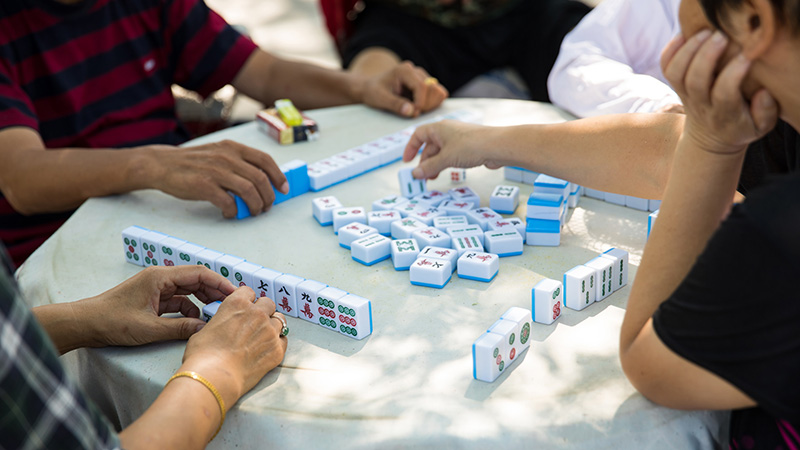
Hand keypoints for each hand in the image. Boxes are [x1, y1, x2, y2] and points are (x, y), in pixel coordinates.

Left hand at [77, 266, 235, 347]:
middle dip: (214, 291)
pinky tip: (196, 321)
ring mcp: (157, 288)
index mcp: (160, 277)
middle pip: (196, 280)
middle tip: (231, 305)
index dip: (220, 282)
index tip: (235, 293)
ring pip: (188, 291)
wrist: (85, 324)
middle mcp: (160, 278)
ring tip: (217, 314)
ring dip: (203, 301)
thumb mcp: (149, 329)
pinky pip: (178, 301)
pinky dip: (189, 309)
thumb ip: (180, 328)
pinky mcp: (153, 300)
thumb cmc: (112, 321)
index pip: (199, 273)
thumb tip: (205, 329)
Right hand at [146, 140, 288, 217]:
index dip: (278, 176)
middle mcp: (227, 156)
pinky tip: (230, 213)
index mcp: (233, 148)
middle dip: (269, 196)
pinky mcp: (203, 185)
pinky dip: (234, 211)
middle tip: (267, 206)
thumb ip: (239, 162)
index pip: (265, 160)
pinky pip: (228, 202)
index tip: (283, 189)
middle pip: (260, 178)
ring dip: (255, 205)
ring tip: (253, 212)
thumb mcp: (219, 153)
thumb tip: (263, 180)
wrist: (162, 164)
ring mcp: (215, 170)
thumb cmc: (193, 162)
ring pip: (249, 190)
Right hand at [180, 287, 287, 405]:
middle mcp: (257, 313)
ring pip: (279, 320)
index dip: (246, 300)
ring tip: (262, 336)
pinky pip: (283, 340)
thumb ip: (220, 322)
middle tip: (255, 321)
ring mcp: (270, 331)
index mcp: (237, 304)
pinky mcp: (277, 349)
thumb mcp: (205, 329)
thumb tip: (221, 327)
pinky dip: (277, 342)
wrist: (215, 376)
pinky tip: (267, 349)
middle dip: (262, 310)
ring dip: (272, 325)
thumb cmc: (204, 355)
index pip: (249, 292)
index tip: (245, 306)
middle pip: (268, 303)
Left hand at [361, 61, 448, 116]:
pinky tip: (417, 108)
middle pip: (432, 88)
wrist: (370, 87)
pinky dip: (431, 104)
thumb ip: (395, 104)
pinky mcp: (425, 84)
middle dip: (426, 104)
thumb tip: (411, 111)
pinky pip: (437, 94)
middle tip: (412, 113)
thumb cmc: (373, 91)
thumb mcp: (380, 99)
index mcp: (405, 70)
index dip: (421, 102)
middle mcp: (416, 71)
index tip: (414, 113)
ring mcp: (422, 77)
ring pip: (437, 91)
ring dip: (430, 104)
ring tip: (414, 110)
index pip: (422, 86)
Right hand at [402, 120, 495, 178]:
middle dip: (424, 162)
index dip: (411, 148)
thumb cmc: (471, 145)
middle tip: (421, 176)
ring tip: (432, 178)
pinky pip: (451, 155)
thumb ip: (429, 167)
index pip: (418, 135)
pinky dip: (446, 164)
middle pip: (429, 146)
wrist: (497, 146)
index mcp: (439, 128)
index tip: (407, 161)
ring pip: (441, 152)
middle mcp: (447, 131)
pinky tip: (447, 172)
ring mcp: (458, 139)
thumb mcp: (445, 159)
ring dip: (434, 165)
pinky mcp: (468, 147)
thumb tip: (416, 173)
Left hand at [661, 30, 777, 154]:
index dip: (733, 73)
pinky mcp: (676, 86)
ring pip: (676, 73)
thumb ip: (766, 112)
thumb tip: (764, 92)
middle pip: (695, 80)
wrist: (709, 139)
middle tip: (722, 35)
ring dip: (687, 50)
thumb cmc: (740, 127)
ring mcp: (685, 94)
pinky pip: (666, 68)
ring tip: (706, 31)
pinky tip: (685, 34)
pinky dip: (670, 50)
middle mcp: (700, 103)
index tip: (747, 56)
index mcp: (724, 113)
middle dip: (706, 55)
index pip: (724, 93)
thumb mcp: (760, 127)